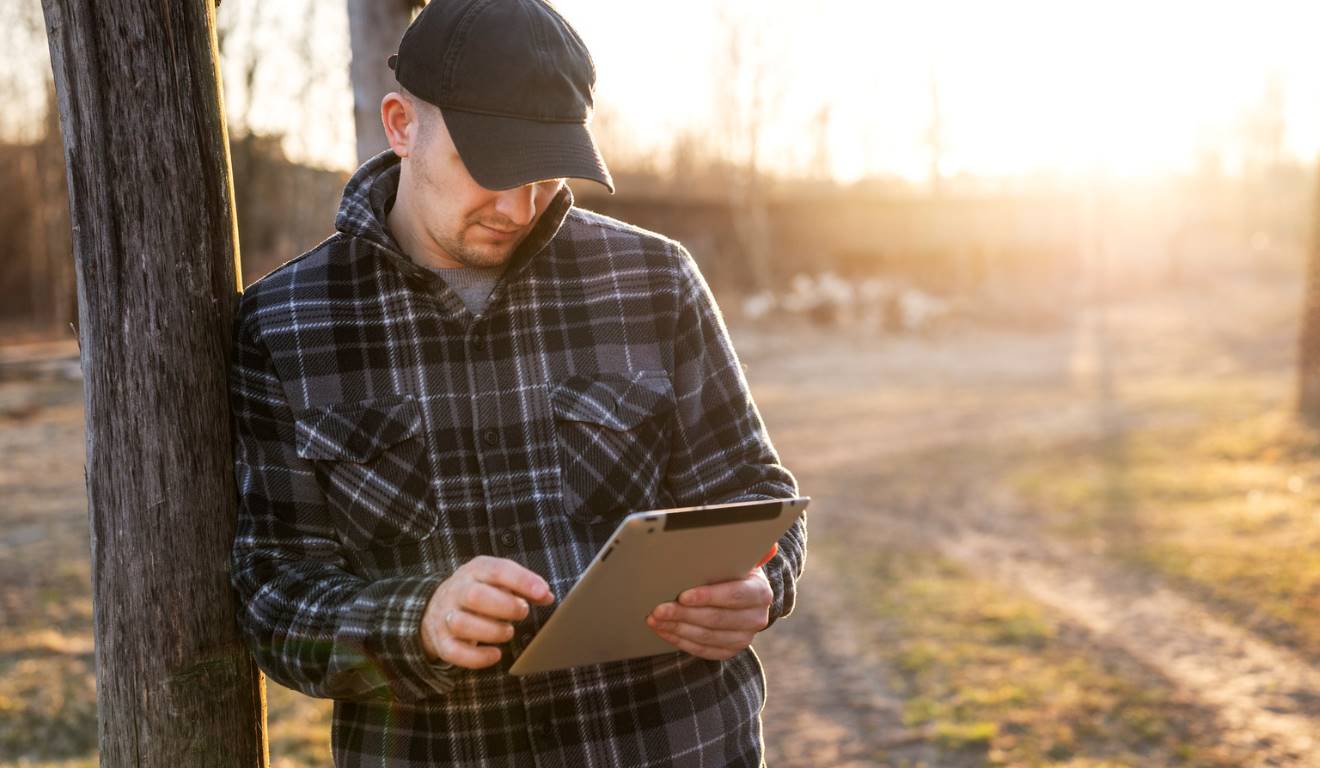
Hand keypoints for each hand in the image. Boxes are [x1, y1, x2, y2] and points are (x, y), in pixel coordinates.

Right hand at [418, 555, 554, 668]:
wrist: (438, 605)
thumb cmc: (479, 592)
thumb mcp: (498, 581)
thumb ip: (523, 586)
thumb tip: (546, 596)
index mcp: (474, 571)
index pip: (497, 570)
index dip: (521, 581)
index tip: (542, 592)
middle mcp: (456, 591)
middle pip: (475, 596)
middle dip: (505, 606)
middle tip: (522, 612)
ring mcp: (446, 616)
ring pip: (462, 624)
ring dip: (492, 631)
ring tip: (508, 632)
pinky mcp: (441, 641)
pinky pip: (454, 652)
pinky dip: (477, 658)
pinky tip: (495, 654)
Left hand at [645, 544, 777, 660]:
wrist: (738, 594)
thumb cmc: (731, 570)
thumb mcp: (737, 558)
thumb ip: (744, 549)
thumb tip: (768, 546)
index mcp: (760, 593)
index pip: (734, 596)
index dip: (708, 597)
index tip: (683, 595)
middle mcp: (757, 618)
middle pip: (717, 619)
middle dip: (684, 614)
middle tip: (659, 609)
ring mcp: (744, 638)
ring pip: (707, 637)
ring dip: (677, 628)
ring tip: (655, 619)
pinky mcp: (730, 650)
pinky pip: (703, 651)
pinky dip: (680, 641)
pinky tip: (663, 630)